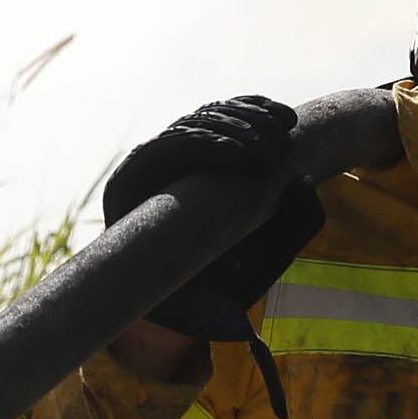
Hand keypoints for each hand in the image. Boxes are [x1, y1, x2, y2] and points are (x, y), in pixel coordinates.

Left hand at [102, 96, 325, 350]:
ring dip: (251, 118)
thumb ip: (228, 302)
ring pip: (212, 114)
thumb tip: (252, 296)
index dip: (204, 143)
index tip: (245, 152)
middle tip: (276, 149)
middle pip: (190, 124)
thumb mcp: (212, 307)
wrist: (203, 290)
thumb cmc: (195, 299)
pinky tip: (286, 118)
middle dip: (236, 128)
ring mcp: (177, 149)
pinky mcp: (206, 142)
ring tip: (288, 133)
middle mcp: (148, 164)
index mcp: (130, 194)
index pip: (161, 149)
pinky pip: (229, 114)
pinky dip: (258, 111)